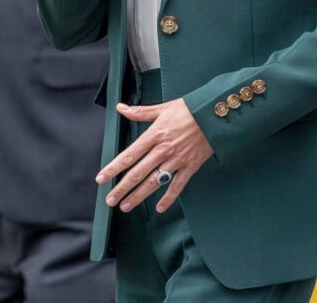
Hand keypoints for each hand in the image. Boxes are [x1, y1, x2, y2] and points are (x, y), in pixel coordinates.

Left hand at [95, 98, 213, 213]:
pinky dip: (168, 198)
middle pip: (138, 173)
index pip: (129, 154)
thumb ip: (140, 112)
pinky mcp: (190, 167)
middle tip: (110, 200)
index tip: (101, 178)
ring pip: (154, 182)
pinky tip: (159, 208)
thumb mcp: (163, 108)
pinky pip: (177, 186)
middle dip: (122, 188)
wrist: (215, 114)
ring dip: (138, 196)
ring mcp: (177, 160)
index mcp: (154, 134)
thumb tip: (121, 108)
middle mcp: (163, 150)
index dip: (113, 168)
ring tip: (125, 206)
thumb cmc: (189, 109)